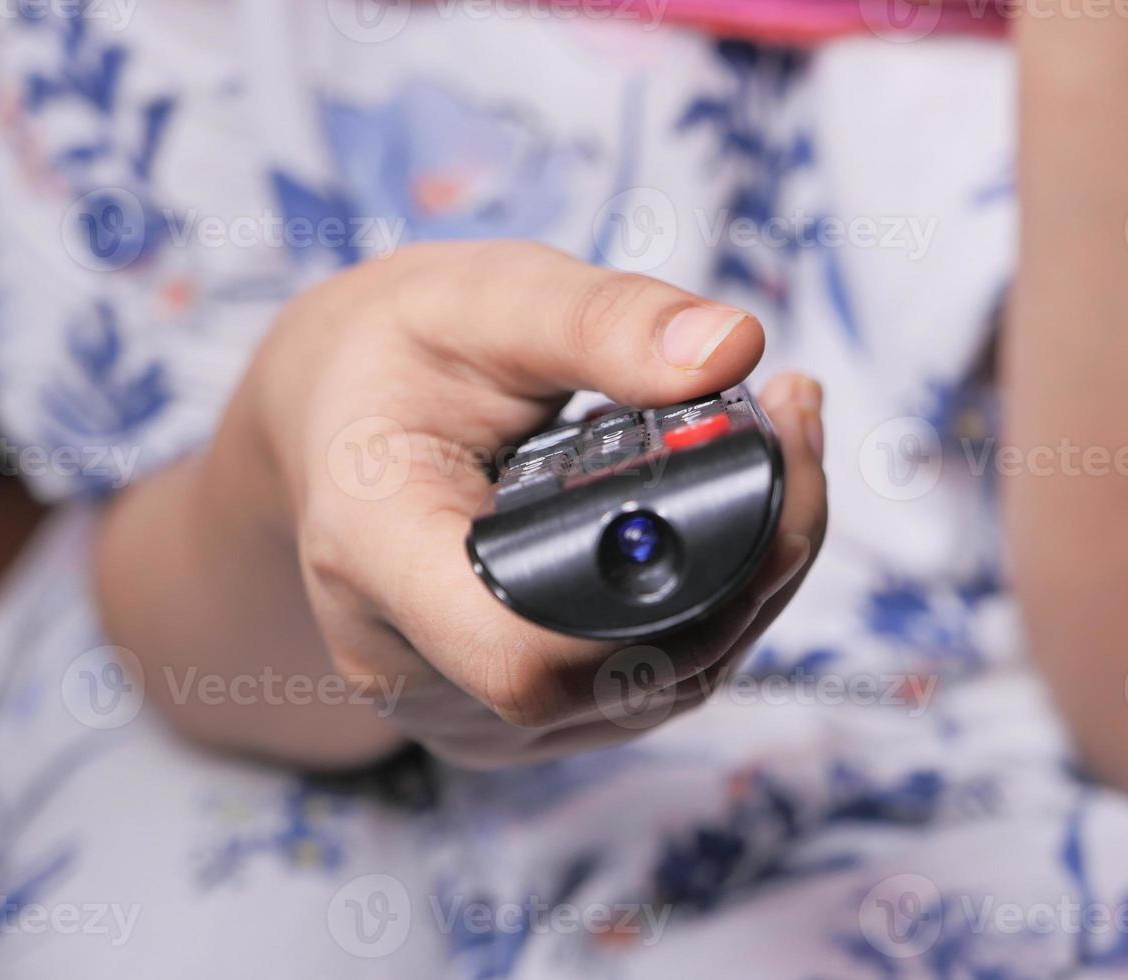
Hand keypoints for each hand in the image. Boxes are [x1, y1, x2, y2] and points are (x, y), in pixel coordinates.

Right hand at [241, 241, 827, 767]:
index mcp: (372, 556)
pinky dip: (715, 604)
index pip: (524, 653)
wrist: (332, 423)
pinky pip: (646, 683)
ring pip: (656, 688)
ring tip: (780, 453)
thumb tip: (734, 350)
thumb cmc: (394, 354)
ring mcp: (464, 710)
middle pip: (624, 676)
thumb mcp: (479, 297)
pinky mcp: (516, 717)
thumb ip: (599, 320)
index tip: (759, 454)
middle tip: (796, 428)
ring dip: (751, 582)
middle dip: (752, 561)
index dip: (672, 589)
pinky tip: (738, 515)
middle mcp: (412, 664)